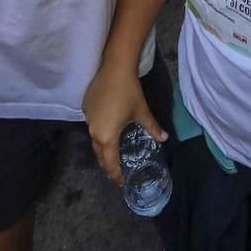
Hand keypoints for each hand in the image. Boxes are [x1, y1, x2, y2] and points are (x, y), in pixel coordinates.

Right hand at [82, 63, 164, 183]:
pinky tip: (107, 131)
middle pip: (99, 154)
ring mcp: (87, 120)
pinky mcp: (85, 109)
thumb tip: (165, 138)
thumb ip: (152, 128)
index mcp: (107, 136)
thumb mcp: (142, 112)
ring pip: (94, 141)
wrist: (115, 68)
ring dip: (103, 150)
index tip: (120, 182)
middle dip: (108, 165)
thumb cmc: (129, 92)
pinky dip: (99, 134)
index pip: (109, 162)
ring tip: (112, 155)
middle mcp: (94, 131)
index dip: (115, 174)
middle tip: (116, 172)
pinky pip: (92, 127)